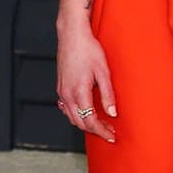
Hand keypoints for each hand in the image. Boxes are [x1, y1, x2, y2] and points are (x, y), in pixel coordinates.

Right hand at [56, 18, 116, 142]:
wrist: (72, 35)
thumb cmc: (88, 49)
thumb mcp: (103, 71)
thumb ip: (108, 94)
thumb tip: (113, 113)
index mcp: (79, 92)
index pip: (90, 121)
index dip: (102, 131)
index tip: (112, 136)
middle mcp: (67, 95)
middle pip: (80, 123)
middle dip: (95, 130)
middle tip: (110, 131)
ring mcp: (61, 91)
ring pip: (72, 118)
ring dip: (85, 124)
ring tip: (100, 124)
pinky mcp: (60, 87)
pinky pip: (66, 109)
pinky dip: (75, 115)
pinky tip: (85, 112)